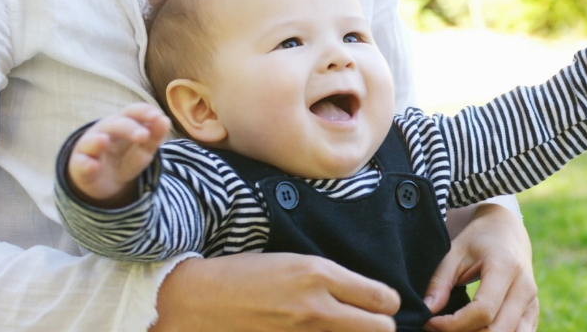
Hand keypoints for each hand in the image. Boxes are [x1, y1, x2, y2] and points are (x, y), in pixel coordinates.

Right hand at [67, 102, 170, 206]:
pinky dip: (86, 164)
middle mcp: (104, 130)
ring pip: (92, 140)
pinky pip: (81, 163)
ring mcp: (90, 147)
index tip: (157, 116)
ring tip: (104, 141)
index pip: (132, 112)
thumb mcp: (144, 148)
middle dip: (129, 128)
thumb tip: (165, 120)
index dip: (143, 112)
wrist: (104, 181)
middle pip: (115, 124)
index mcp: (123, 123)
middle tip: (143, 136)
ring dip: (97, 141)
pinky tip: (92, 166)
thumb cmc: (125, 158)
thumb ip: (154, 135)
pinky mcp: (80, 165)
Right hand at [151, 253, 399, 331]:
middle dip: (381, 326)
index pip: (382, 298)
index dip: (388, 302)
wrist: (198, 301)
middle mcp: (316, 307)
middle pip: (381, 329)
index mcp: (318, 273)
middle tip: (370, 321)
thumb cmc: (243, 274)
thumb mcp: (292, 261)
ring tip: (343, 327)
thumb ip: (329, 278)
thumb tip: (361, 293)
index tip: (382, 302)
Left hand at [423, 203, 538, 331]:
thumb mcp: (455, 252)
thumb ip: (440, 282)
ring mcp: (533, 302)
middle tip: (439, 328)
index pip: (483, 310)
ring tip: (457, 329)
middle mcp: (525, 288)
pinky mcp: (534, 313)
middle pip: (496, 330)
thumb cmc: (478, 239)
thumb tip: (428, 310)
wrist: (507, 229)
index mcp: (505, 267)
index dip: (454, 324)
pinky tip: (474, 330)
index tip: (431, 322)